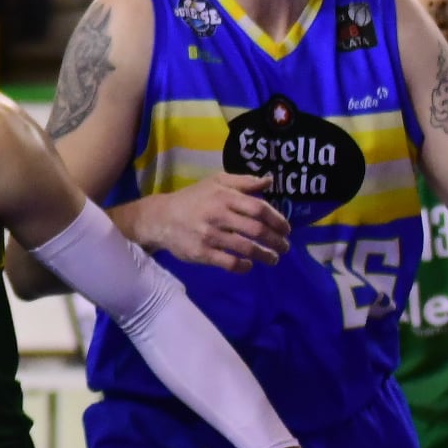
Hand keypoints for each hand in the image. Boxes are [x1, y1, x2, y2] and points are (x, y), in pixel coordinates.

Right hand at [121, 174, 288, 271]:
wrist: (161, 218)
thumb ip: (243, 182)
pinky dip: (243, 266)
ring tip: (273, 259)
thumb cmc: (193, 198)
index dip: (277, 220)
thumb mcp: (215, 182)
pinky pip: (230, 263)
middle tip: (284, 247)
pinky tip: (248, 265)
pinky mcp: (203, 253)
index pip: (258, 208)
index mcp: (224, 196)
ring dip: (265, 255)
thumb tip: (269, 181)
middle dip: (276, 240)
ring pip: (246, 248)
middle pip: (256, 230)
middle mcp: (218, 215)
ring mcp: (210, 235)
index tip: (287, 229)